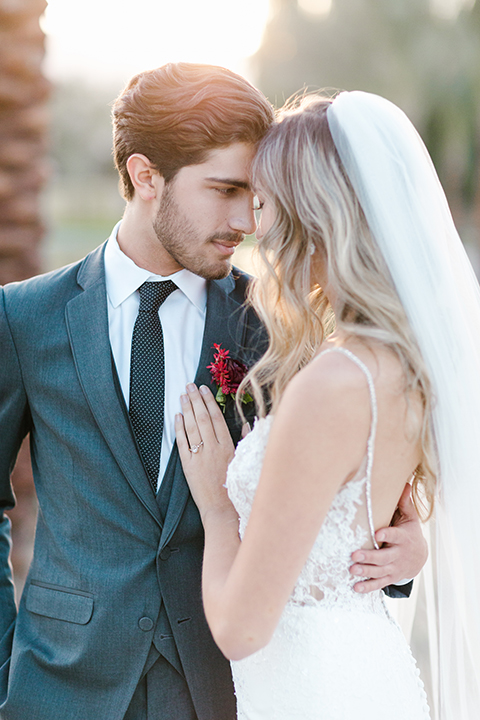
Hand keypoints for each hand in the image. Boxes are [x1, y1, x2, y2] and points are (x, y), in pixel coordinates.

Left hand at [175, 383, 234, 519]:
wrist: (223, 510)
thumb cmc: (237, 487)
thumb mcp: (246, 462)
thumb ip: (247, 441)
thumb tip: (248, 424)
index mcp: (228, 446)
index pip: (217, 417)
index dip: (209, 402)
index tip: (204, 389)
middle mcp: (213, 448)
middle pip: (203, 418)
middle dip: (195, 400)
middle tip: (189, 386)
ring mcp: (200, 456)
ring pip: (192, 427)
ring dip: (186, 409)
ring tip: (182, 396)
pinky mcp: (188, 466)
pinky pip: (182, 443)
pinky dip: (179, 429)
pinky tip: (177, 417)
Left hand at [350, 483, 427, 592]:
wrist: (419, 558)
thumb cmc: (410, 533)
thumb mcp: (410, 518)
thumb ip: (404, 503)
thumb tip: (405, 483)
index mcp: (403, 538)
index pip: (395, 536)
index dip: (387, 535)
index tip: (377, 534)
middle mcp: (398, 555)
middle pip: (384, 557)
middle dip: (369, 557)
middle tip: (354, 555)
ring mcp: (394, 568)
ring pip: (379, 571)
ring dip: (365, 571)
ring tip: (351, 569)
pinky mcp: (389, 577)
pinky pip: (379, 583)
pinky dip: (368, 586)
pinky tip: (356, 588)